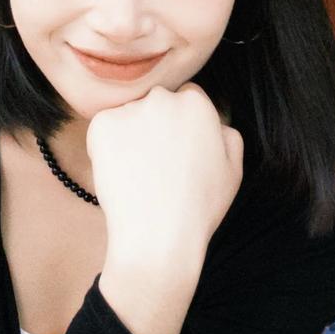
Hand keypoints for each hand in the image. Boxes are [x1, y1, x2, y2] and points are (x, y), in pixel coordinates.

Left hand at [86, 82, 243, 268]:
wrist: (158, 235)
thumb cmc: (198, 207)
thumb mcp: (233, 169)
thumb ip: (227, 135)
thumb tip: (215, 123)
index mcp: (197, 103)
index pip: (186, 97)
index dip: (181, 125)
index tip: (176, 149)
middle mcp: (163, 98)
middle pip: (156, 102)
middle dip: (156, 124)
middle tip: (156, 163)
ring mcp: (130, 110)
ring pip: (129, 116)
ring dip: (131, 135)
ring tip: (139, 174)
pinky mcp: (101, 125)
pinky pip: (104, 129)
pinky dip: (107, 147)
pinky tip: (121, 173)